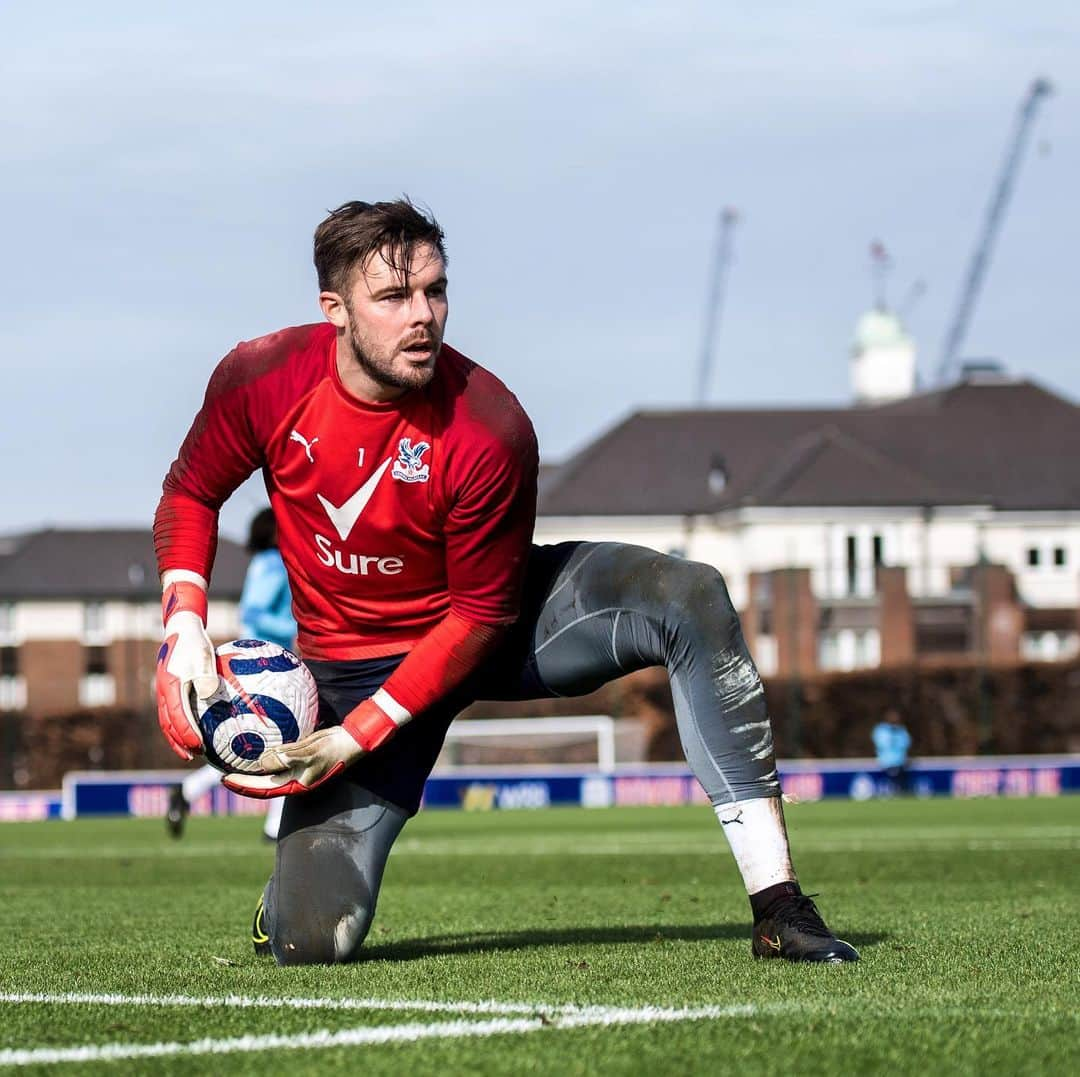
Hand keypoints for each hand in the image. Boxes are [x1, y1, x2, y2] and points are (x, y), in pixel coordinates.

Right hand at [156, 578, 218, 759]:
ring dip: (177, 737)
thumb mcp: (203, 655)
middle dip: (179, 742)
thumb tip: (210, 693)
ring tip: (191, 751)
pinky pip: (173, 711)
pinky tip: (196, 729)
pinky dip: (180, 724)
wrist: (181, 627)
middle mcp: (163, 692)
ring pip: (167, 720)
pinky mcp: (170, 688)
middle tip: (193, 755)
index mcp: (170, 686)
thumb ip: (206, 675)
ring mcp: (164, 691)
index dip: (186, 734)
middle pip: (168, 724)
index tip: (198, 746)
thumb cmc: (195, 642)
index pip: (177, 716)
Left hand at [222, 726, 362, 797]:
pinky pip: (277, 759)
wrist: (350, 740)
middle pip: (262, 784)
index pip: (263, 788)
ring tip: (235, 762)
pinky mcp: (298, 758)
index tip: (225, 779)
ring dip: (252, 770)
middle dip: (243, 780)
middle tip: (223, 773)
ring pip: (268, 772)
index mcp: (294, 783)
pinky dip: (265, 757)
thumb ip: (287, 758)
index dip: (243, 785)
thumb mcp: (310, 753)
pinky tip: (257, 749)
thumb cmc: (333, 749)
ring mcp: (295, 769)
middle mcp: (292, 779)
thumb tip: (262, 762)